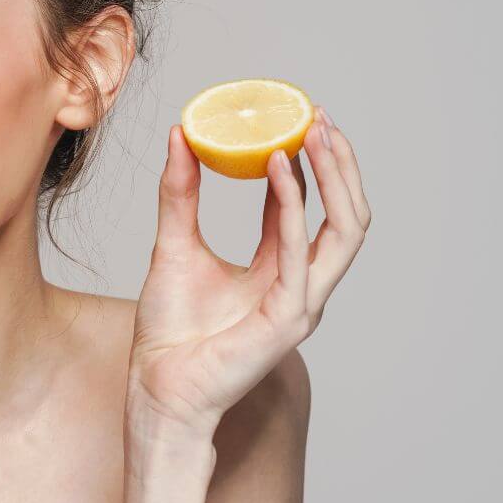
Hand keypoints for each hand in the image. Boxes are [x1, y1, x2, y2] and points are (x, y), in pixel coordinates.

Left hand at [127, 107, 371, 434]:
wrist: (157, 385)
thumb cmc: (169, 330)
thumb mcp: (173, 243)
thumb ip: (180, 192)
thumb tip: (179, 135)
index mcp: (280, 269)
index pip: (311, 207)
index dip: (313, 163)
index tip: (301, 117)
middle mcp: (301, 284)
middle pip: (345, 216)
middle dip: (339, 164)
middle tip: (319, 116)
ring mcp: (302, 304)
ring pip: (344, 233)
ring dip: (333, 179)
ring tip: (310, 134)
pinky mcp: (288, 320)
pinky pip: (301, 257)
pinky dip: (295, 210)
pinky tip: (279, 171)